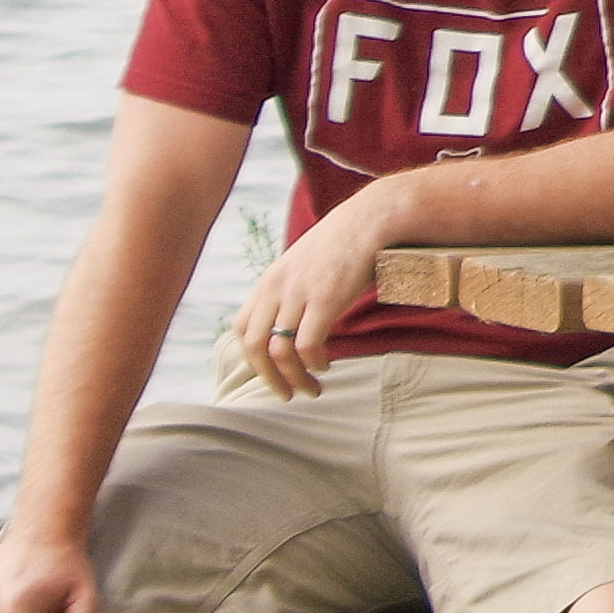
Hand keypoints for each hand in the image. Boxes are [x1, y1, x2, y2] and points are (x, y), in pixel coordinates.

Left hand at [222, 189, 402, 399]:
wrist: (371, 218)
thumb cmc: (345, 243)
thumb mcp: (305, 264)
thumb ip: (293, 291)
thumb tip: (293, 323)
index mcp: (270, 280)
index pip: (241, 327)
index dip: (252, 357)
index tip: (272, 372)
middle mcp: (277, 287)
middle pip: (252, 346)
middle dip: (268, 378)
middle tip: (286, 394)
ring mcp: (299, 293)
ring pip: (278, 352)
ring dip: (293, 378)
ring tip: (311, 389)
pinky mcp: (325, 299)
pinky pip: (307, 344)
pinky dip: (313, 363)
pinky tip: (325, 365)